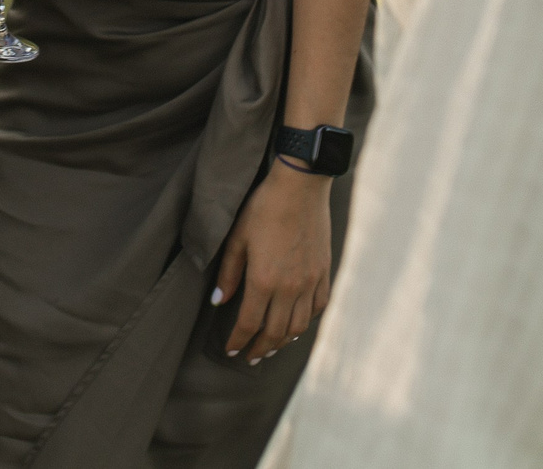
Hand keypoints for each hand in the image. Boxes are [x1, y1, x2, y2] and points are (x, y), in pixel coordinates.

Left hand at [214, 161, 334, 362]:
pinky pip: (318, 307)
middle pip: (275, 332)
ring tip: (272, 345)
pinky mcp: (324, 272)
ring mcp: (310, 281)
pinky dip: (307, 321)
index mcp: (264, 280)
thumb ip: (229, 274)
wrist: (301, 186)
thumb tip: (218, 302)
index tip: (231, 351)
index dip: (238, 341)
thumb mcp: (237, 238)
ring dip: (283, 341)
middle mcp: (290, 287)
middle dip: (260, 348)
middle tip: (250, 357)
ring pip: (299, 326)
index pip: (249, 323)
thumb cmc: (264, 207)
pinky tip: (297, 323)